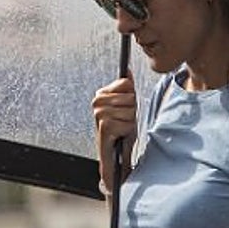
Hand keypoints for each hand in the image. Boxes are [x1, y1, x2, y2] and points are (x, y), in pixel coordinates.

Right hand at [92, 74, 136, 191]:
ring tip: (122, 129)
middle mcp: (97, 103)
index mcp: (101, 94)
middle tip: (123, 122)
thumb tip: (127, 70)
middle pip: (130, 97)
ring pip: (130, 111)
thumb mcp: (126, 106)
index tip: (125, 109)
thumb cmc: (119, 131)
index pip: (127, 84)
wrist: (113, 157)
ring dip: (130, 122)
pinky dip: (128, 131)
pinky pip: (127, 123)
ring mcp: (99, 115)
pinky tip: (120, 136)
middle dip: (132, 112)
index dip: (131, 98)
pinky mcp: (104, 128)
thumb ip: (127, 87)